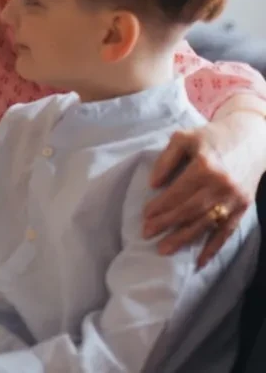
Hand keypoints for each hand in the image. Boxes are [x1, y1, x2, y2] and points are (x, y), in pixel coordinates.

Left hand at [143, 122, 254, 265]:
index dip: (160, 206)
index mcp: (205, 167)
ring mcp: (234, 198)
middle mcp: (221, 185)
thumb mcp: (185, 138)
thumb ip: (167, 159)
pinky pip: (227, 231)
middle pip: (190, 210)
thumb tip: (153, 184)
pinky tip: (200, 261)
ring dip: (184, 238)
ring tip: (165, 249)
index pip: (177, 192)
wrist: (252, 139)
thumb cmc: (212, 138)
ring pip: (206, 223)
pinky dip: (213, 247)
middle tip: (147, 234)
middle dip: (166, 224)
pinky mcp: (243, 207)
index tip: (144, 216)